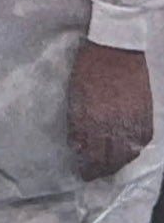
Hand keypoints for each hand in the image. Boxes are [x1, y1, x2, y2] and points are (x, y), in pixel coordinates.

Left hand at [67, 40, 152, 180]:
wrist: (116, 47)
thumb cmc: (89, 66)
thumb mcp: (76, 93)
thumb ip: (77, 121)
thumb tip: (77, 144)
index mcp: (88, 118)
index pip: (87, 153)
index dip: (85, 166)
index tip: (81, 173)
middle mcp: (110, 124)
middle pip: (106, 159)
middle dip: (99, 170)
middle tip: (94, 175)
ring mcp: (130, 121)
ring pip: (125, 155)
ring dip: (116, 165)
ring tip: (109, 169)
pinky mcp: (146, 117)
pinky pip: (141, 143)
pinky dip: (133, 152)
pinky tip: (127, 154)